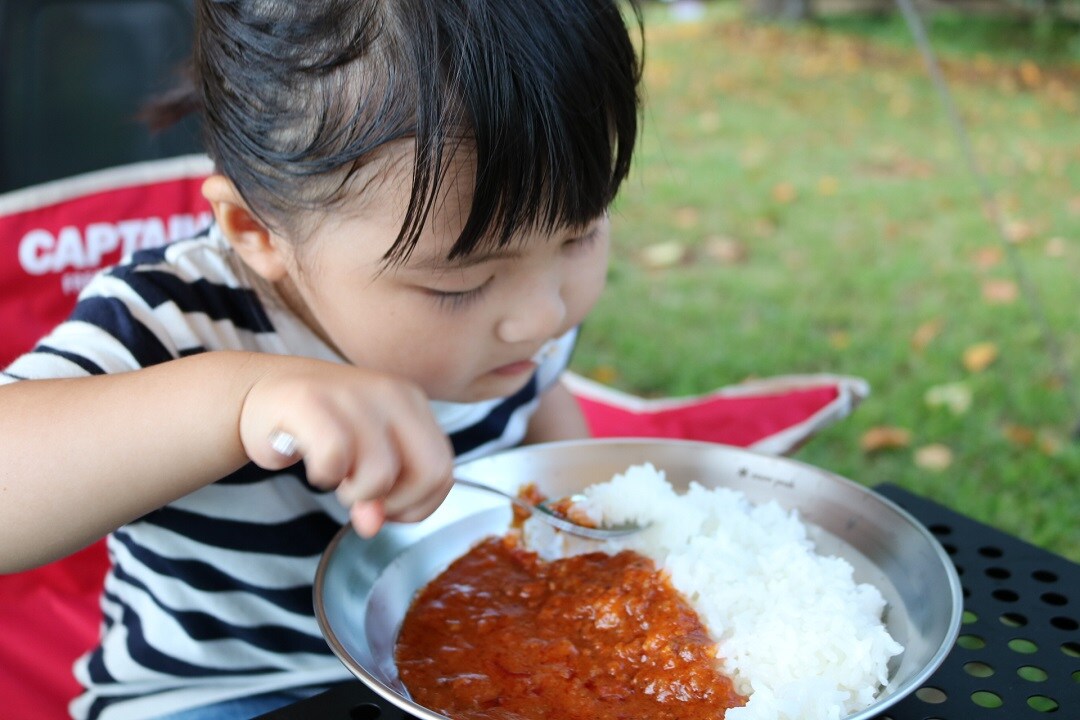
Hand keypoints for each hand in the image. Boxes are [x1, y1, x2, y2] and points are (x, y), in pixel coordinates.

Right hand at [237, 358, 453, 536]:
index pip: (444, 471)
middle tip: (364, 497)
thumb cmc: (323, 430)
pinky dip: (324, 475)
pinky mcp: (311, 400)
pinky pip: (336, 458)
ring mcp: (354, 393)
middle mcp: (392, 393)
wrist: (265, 394)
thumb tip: (372, 525)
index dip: (418, 504)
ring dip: (354, 493)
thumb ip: (387, 492)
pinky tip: (314, 464)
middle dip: (397, 503)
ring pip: (381, 474)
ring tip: (335, 477)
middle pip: (430, 473)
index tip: (387, 505)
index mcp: (413, 403)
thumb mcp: (367, 459)